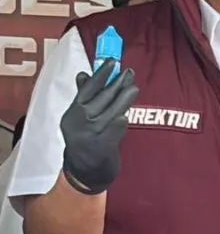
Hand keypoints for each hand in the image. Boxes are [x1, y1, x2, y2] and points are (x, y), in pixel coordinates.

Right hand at [60, 60, 138, 194]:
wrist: (86, 171)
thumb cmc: (86, 139)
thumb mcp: (78, 119)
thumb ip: (83, 97)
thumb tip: (84, 74)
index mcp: (71, 113)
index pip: (87, 89)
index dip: (101, 74)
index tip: (112, 61)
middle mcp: (78, 122)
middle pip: (102, 97)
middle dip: (118, 83)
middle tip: (129, 73)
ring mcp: (91, 133)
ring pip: (113, 109)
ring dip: (125, 98)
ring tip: (133, 88)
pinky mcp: (103, 144)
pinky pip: (118, 125)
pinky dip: (122, 120)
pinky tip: (125, 116)